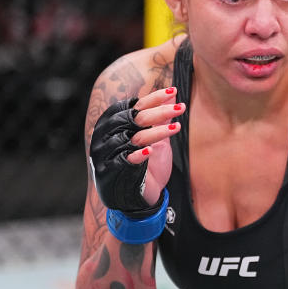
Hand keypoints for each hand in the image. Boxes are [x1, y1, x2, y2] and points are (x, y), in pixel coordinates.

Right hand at [89, 87, 183, 216]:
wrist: (134, 197)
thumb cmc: (145, 164)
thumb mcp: (155, 139)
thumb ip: (160, 119)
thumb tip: (173, 97)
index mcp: (112, 123)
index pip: (134, 106)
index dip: (153, 98)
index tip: (174, 91)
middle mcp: (106, 136)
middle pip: (134, 119)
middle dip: (159, 111)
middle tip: (181, 107)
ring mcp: (107, 154)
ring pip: (133, 138)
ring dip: (156, 132)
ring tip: (177, 128)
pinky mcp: (112, 171)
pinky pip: (124, 161)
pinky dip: (138, 155)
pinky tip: (151, 151)